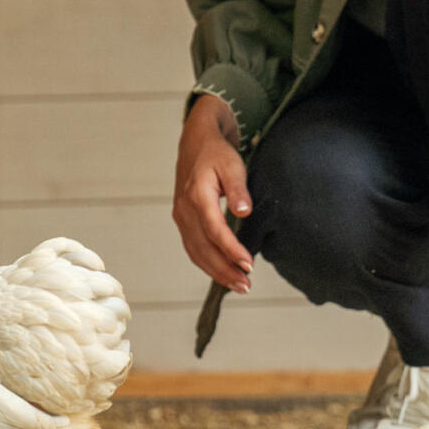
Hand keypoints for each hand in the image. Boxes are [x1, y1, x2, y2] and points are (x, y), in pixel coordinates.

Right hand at [172, 94, 254, 289]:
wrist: (196, 143)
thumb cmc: (217, 154)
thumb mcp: (232, 165)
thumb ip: (238, 189)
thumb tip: (244, 212)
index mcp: (197, 195)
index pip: (214, 230)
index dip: (231, 250)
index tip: (248, 264)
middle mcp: (185, 209)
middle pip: (202, 248)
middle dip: (224, 270)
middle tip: (246, 285)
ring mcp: (181, 216)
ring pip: (195, 251)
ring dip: (215, 271)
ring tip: (237, 285)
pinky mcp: (182, 220)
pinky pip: (192, 247)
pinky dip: (206, 263)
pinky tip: (221, 272)